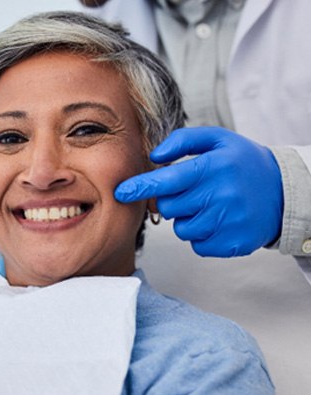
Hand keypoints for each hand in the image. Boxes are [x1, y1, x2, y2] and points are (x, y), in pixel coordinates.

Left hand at [114, 127, 283, 256]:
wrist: (284, 192)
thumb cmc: (242, 163)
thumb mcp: (217, 139)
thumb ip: (182, 140)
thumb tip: (154, 156)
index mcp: (213, 167)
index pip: (167, 180)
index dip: (140, 187)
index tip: (120, 192)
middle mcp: (221, 195)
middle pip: (169, 207)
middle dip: (173, 200)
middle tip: (194, 191)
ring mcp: (228, 222)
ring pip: (182, 228)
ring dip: (188, 218)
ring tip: (210, 205)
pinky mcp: (232, 243)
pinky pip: (197, 245)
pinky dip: (202, 235)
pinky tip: (219, 220)